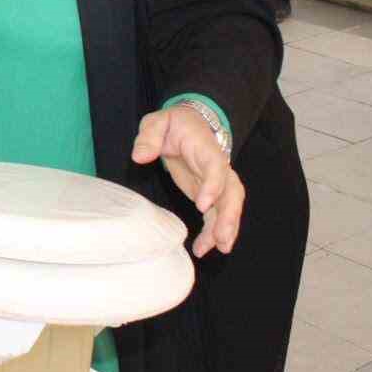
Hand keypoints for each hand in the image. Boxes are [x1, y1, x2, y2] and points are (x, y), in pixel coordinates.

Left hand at [132, 107, 244, 256]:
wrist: (188, 125)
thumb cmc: (174, 124)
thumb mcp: (158, 122)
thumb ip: (149, 137)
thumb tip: (139, 157)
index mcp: (206, 149)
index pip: (216, 167)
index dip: (213, 186)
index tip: (203, 205)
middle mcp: (218, 167)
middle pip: (231, 193)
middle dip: (228, 216)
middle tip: (221, 238)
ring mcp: (216, 182)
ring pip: (229, 207)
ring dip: (226, 228)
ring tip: (220, 249)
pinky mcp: (210, 194)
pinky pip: (217, 215)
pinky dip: (213, 232)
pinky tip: (205, 249)